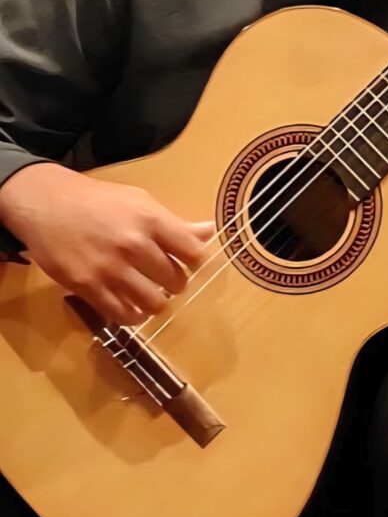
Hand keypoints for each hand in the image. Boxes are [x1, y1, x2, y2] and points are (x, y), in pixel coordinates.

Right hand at [0, 163, 215, 324]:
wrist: (48, 204)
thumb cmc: (99, 200)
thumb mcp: (141, 200)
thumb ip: (174, 222)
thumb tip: (210, 231)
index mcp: (150, 220)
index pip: (193, 252)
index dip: (196, 261)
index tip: (189, 261)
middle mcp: (133, 245)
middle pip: (176, 280)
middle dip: (176, 283)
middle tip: (167, 278)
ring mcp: (110, 269)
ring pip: (153, 303)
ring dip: (157, 302)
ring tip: (152, 294)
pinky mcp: (88, 288)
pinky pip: (121, 315)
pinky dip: (133, 316)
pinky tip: (134, 308)